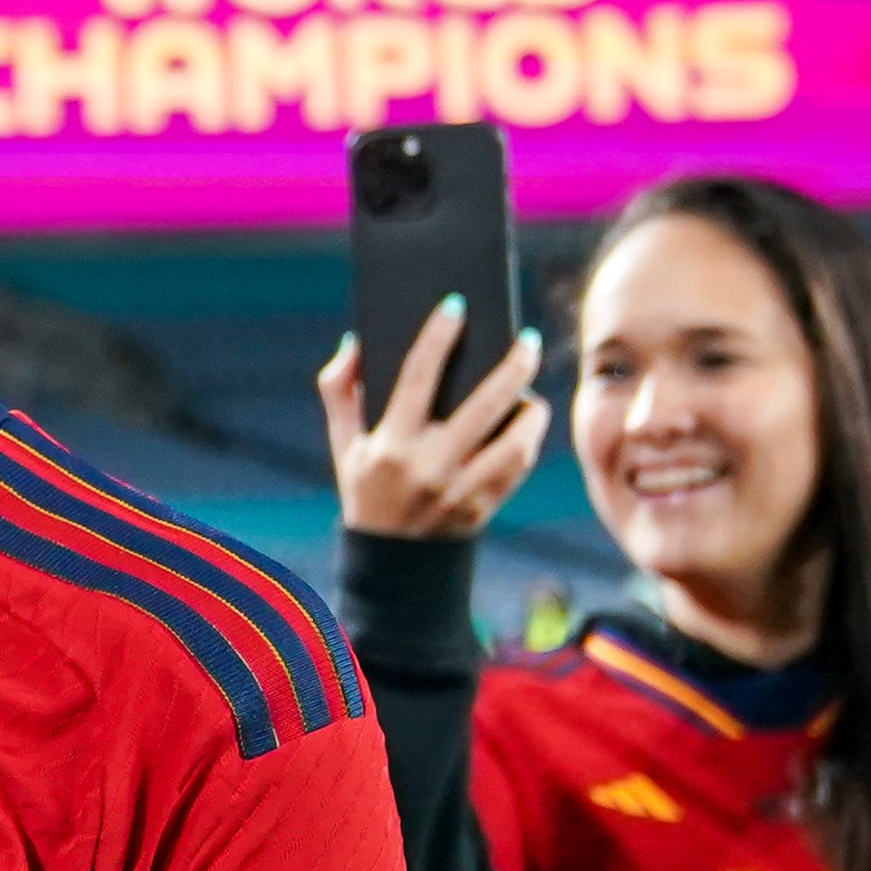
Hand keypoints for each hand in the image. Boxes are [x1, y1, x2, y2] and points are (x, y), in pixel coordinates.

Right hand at [317, 301, 547, 541]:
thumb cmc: (365, 492)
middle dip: (513, 366)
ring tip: (531, 395)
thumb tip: (355, 343)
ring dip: (532, 411)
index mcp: (390, 445)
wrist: (390, 564)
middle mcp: (428, 467)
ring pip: (515, 440)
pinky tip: (527, 426)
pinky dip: (528, 443)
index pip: (417, 376)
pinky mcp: (483, 508)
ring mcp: (460, 490)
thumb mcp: (342, 445)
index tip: (456, 306)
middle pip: (485, 403)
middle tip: (528, 342)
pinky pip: (519, 467)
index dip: (437, 336)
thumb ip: (339, 391)